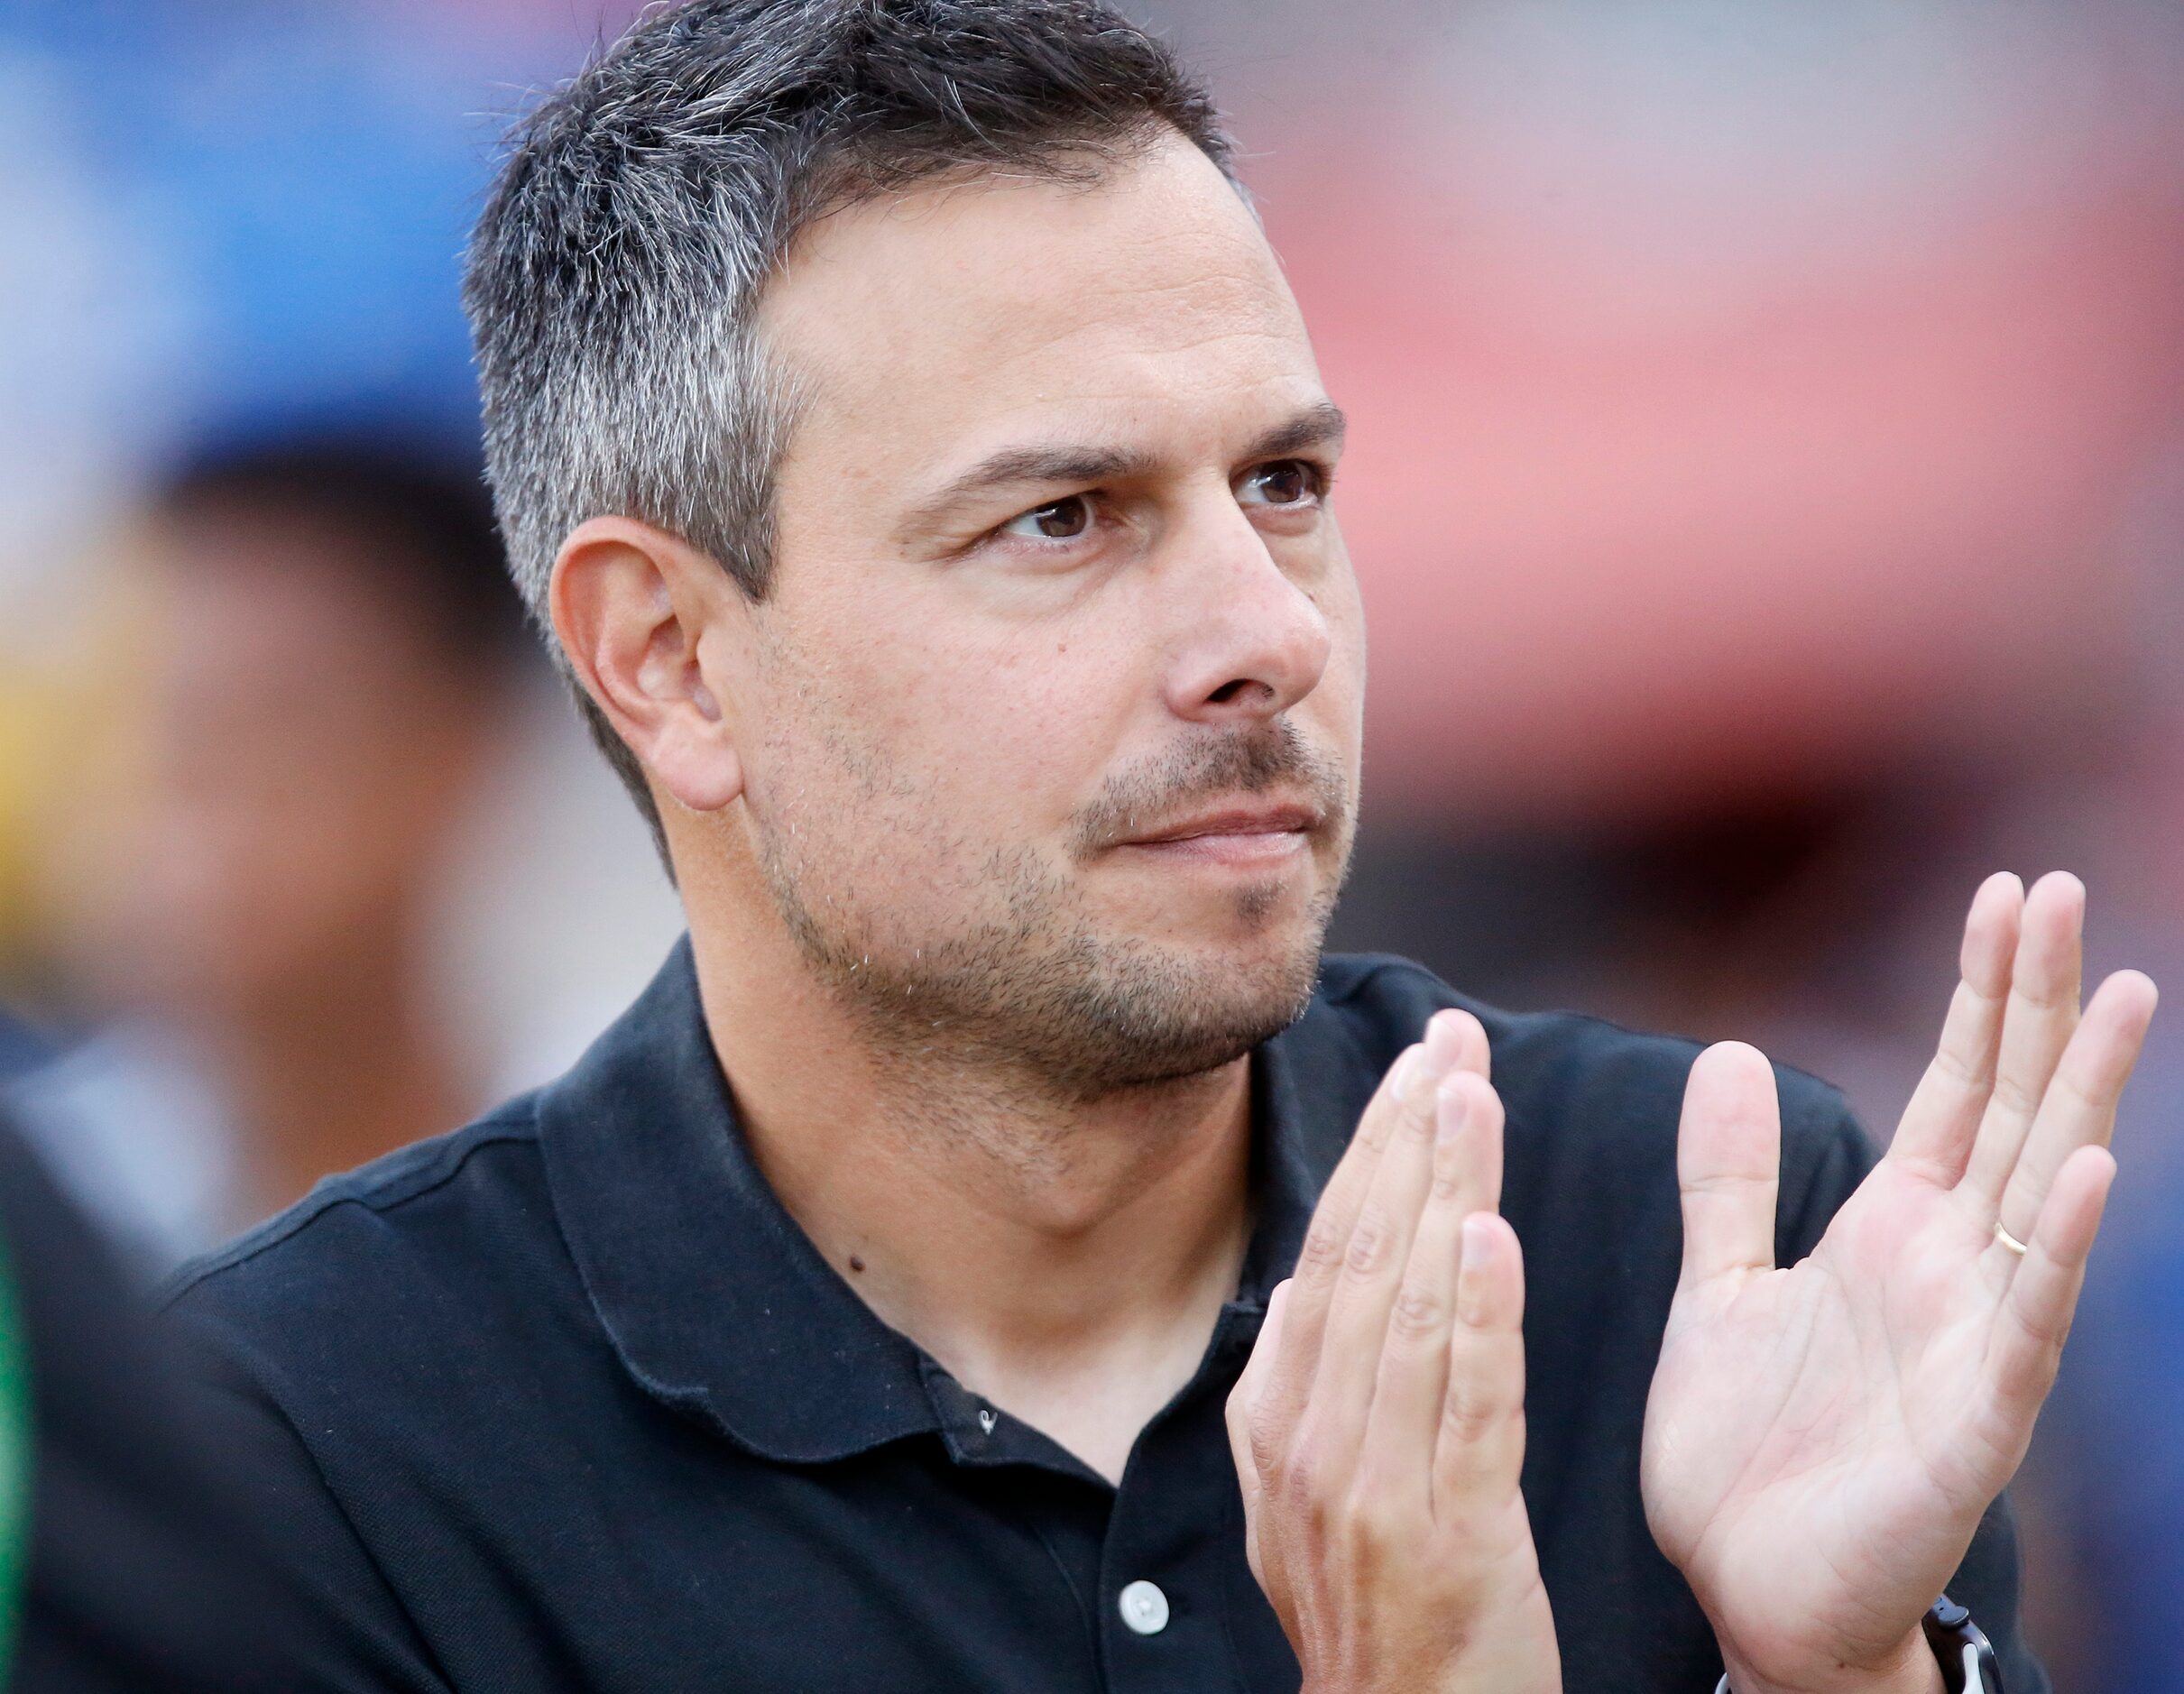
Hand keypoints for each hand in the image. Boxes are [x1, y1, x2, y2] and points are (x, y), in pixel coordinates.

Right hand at [1227, 1010, 1560, 1693]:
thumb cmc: (1377, 1615)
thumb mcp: (1303, 1500)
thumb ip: (1306, 1390)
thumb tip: (1310, 1276)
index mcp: (1279, 1420)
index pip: (1329, 1252)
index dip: (1373, 1151)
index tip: (1417, 1063)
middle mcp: (1311, 1442)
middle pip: (1363, 1258)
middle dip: (1408, 1139)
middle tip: (1449, 1040)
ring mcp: (1374, 1488)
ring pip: (1411, 1309)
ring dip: (1443, 1192)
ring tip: (1471, 1096)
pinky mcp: (1453, 1535)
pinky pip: (1467, 1404)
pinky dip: (1478, 1313)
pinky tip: (1489, 1231)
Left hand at [1642, 871, 2157, 1693]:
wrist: (1746, 1591)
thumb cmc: (1748, 1448)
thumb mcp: (1719, 1284)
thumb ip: (1730, 1177)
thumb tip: (1731, 1052)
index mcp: (1890, 1232)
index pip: (1955, 1088)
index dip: (1982, 995)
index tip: (2004, 895)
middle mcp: (1950, 1269)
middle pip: (2013, 1111)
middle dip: (2039, 1004)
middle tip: (2065, 888)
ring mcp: (1975, 1341)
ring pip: (2046, 1196)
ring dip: (2085, 1097)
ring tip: (2124, 992)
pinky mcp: (1974, 1424)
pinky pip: (2028, 1326)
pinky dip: (2059, 1250)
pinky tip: (2092, 1172)